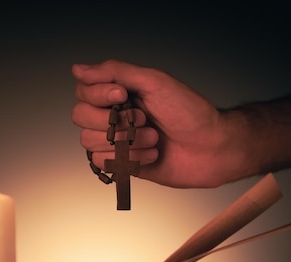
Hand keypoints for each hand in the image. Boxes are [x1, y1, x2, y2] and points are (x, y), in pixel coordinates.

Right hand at [71, 59, 248, 187]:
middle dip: (112, 121)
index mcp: (119, 93)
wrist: (212, 148)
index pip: (83, 91)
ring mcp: (116, 141)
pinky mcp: (122, 164)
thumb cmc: (190, 112)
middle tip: (143, 119)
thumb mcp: (154, 82)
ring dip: (126, 141)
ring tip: (153, 139)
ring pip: (89, 142)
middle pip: (80, 117)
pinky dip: (130, 159)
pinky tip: (152, 155)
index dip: (98, 95)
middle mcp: (113, 116)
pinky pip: (103, 164)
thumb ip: (115, 72)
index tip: (124, 96)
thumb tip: (78, 69)